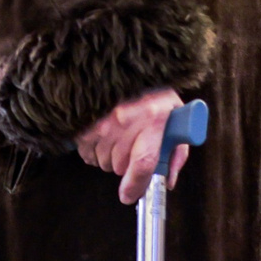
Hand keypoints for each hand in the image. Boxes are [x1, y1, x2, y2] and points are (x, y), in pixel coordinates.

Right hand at [76, 88, 191, 203]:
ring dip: (111, 157)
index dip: (135, 186)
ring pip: (103, 161)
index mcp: (155, 119)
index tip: (129, 196)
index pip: (143, 163)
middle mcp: (126, 120)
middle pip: (120, 165)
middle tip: (133, 146)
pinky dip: (95, 150)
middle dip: (127, 164)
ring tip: (119, 136)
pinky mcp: (83, 121)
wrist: (128, 64)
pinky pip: (87, 153)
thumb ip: (177, 152)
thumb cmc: (154, 93)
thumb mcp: (176, 116)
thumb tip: (169, 181)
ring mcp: (102, 119)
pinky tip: (104, 135)